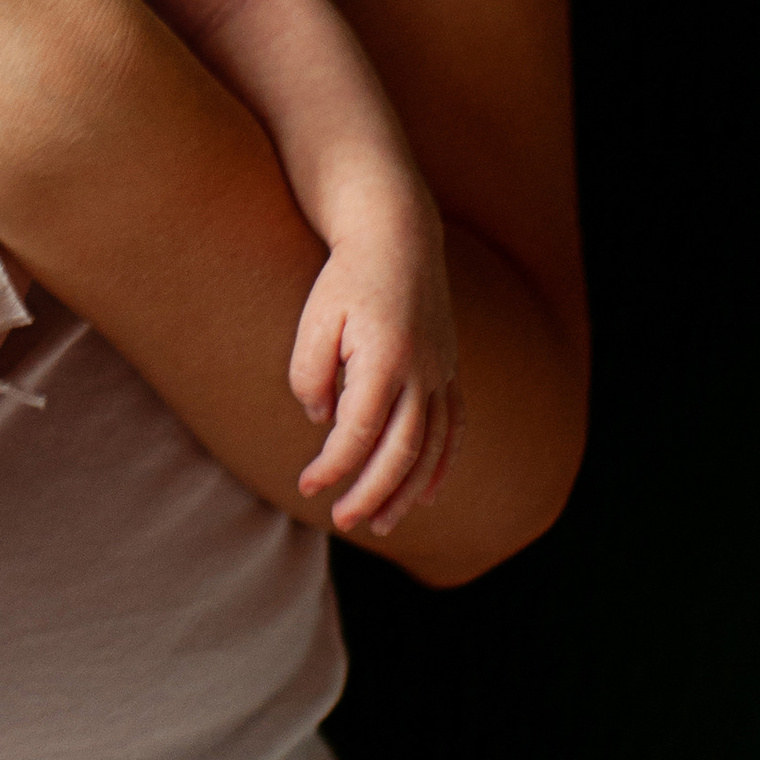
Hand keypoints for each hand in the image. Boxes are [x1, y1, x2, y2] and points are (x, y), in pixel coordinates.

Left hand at [290, 238, 464, 536]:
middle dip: (371, 494)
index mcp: (384, 359)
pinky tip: (426, 495)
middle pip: (402, 451)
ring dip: (408, 491)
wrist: (398, 236)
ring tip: (381, 524)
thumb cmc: (346, 277)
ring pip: (432, 447)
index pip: (358, 433)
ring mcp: (442, 372)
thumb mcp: (314, 318)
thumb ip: (309, 373)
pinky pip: (453, 428)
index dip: (332, 466)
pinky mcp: (449, 370)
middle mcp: (422, 372)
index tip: (306, 485)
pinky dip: (443, 465)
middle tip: (343, 521)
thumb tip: (322, 421)